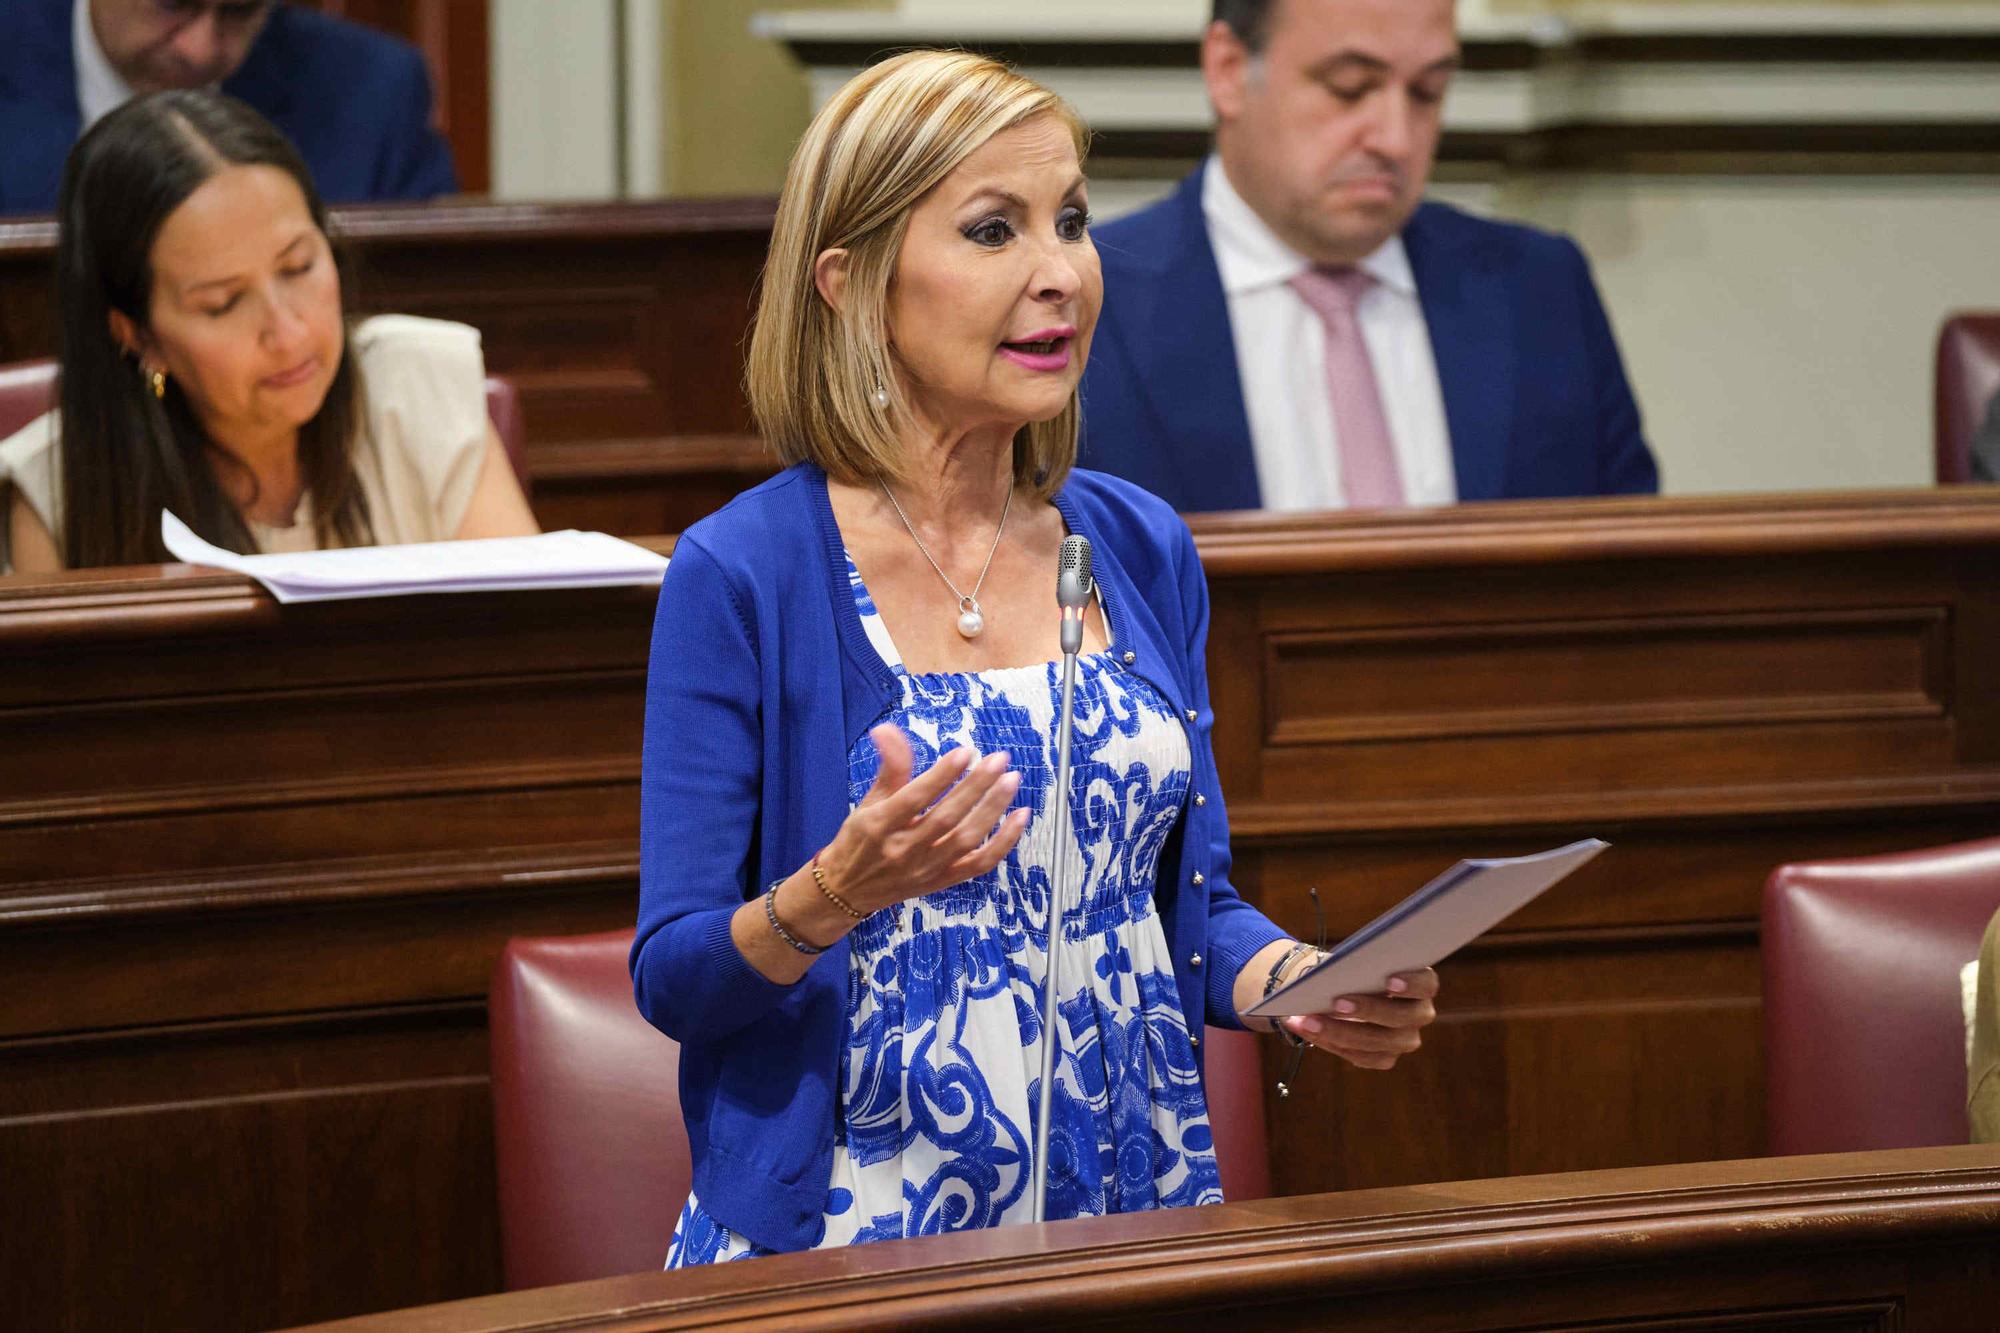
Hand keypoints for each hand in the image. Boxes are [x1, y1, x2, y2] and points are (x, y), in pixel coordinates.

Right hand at [816, 724, 1029, 914]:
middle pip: (946, 818)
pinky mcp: (943, 881)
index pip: (914, 798)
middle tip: (997, 760)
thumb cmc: (861, 840)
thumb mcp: (869, 802)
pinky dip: (1004, 842)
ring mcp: (926, 869)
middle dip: (975, 787)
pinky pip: (980, 864)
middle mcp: (904, 851)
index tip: (965, 753)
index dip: (941, 775)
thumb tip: (887, 729)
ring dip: (992, 809)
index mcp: (880, 826)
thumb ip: (889, 767)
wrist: (850, 890)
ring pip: (966, 840)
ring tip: (1011, 781)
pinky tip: (1020, 817)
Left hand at [1279, 968, 1438, 1070]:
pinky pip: (1364, 1057)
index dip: (1412, 984)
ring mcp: (1405, 1039)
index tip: (1389, 981)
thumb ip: (1357, 966)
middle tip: (1337, 1002)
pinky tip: (1309, 1031)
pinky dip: (1332, 1043)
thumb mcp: (1359, 962)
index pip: (1427, 984)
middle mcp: (1420, 1013)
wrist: (1346, 988)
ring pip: (1380, 1042)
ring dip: (1341, 1031)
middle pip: (1401, 1017)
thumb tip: (1332, 974)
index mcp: (1421, 984)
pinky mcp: (1386, 1056)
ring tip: (1308, 1020)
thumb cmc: (1357, 969)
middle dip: (1367, 1010)